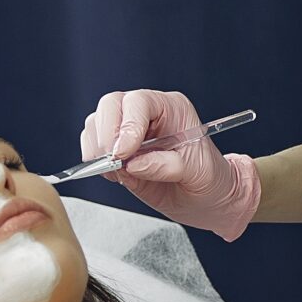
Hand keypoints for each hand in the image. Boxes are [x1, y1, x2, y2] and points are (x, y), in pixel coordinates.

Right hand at [78, 88, 262, 241]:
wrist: (207, 199)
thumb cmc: (209, 180)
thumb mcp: (198, 173)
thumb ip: (167, 166)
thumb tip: (132, 164)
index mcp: (172, 109)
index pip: (139, 102)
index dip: (127, 125)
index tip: (124, 153)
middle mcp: (147, 113)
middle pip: (110, 105)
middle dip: (107, 135)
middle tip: (114, 162)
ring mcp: (128, 129)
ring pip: (96, 123)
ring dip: (99, 150)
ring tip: (119, 172)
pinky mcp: (115, 148)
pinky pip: (93, 145)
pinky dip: (95, 161)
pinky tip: (116, 174)